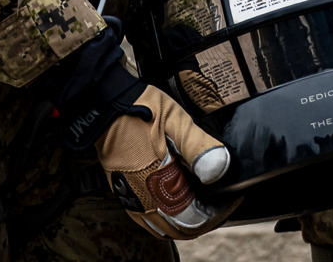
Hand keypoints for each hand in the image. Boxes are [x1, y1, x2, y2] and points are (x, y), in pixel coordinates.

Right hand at [95, 85, 238, 238]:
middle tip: (219, 204)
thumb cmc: (139, 108)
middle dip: (203, 220)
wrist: (102, 103)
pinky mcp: (123, 191)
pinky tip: (176, 201)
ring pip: (162, 226)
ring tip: (202, 204)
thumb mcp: (175, 119)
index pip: (192, 219)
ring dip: (184, 220)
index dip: (216, 214)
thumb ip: (198, 144)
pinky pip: (147, 218)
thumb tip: (219, 168)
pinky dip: (166, 217)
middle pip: (178, 228)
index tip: (230, 201)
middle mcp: (142, 197)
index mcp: (156, 183)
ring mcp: (130, 196)